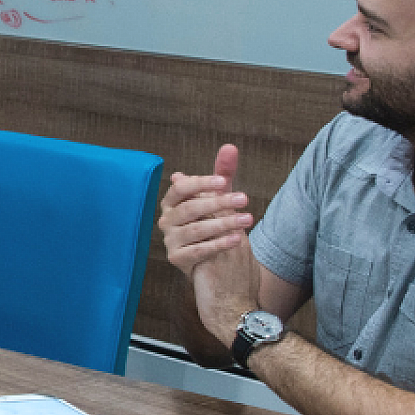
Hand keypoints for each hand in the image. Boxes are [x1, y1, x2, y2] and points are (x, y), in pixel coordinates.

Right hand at [157, 144, 254, 275]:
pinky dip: (218, 244)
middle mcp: (167, 221)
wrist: (223, 267)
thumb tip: (230, 147)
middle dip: (218, 202)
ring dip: (224, 223)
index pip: (180, 188)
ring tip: (247, 219)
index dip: (200, 183)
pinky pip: (197, 250)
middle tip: (244, 198)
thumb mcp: (222, 199)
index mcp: (173, 203)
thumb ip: (223, 174)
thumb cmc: (217, 227)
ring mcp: (170, 241)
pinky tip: (236, 240)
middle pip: (189, 208)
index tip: (224, 181)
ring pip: (195, 229)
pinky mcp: (177, 259)